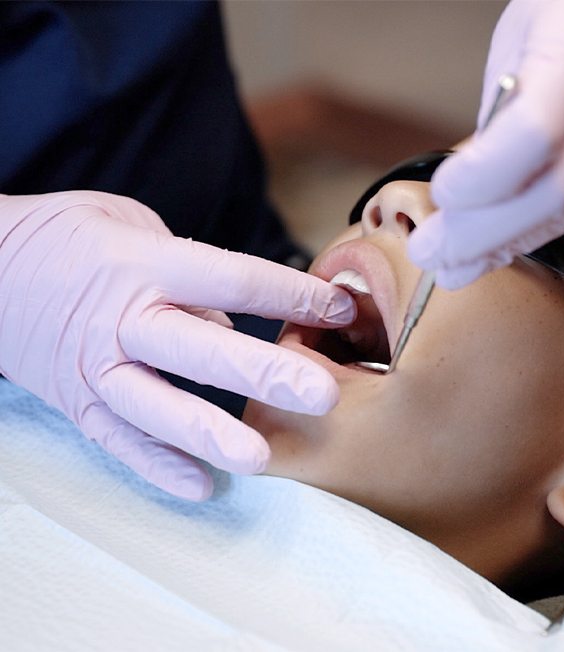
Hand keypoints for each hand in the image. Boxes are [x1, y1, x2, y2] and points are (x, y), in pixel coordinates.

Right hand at [0, 191, 354, 499]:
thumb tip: (234, 318)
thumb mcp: (132, 225)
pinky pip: (118, 440)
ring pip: (157, 404)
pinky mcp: (77, 399)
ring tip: (260, 459)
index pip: (234, 277)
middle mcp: (125, 317)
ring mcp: (97, 364)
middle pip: (201, 348)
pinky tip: (201, 487)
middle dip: (264, 372)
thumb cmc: (71, 238)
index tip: (340, 307)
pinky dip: (156, 465)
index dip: (291, 292)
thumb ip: (190, 271)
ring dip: (208, 433)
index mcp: (147, 263)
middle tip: (320, 395)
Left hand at [409, 0, 563, 288]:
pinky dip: (534, 233)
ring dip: (502, 245)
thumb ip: (496, 122)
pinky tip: (498, 248)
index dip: (482, 179)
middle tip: (431, 253)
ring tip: (454, 264)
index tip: (442, 196)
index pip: (533, 133)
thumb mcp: (517, 45)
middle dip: (480, 235)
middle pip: (552, 193)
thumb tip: (461, 200)